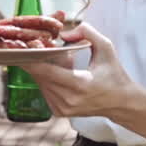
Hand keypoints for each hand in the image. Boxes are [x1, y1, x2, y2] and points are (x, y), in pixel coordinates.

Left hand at [21, 22, 141, 118]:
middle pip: (40, 76)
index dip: (32, 58)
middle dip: (35, 59)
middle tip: (35, 44)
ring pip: (40, 82)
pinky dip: (46, 78)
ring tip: (54, 58)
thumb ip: (87, 33)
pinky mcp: (58, 112)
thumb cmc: (114, 75)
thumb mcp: (106, 48)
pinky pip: (44, 90)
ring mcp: (62, 108)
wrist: (121, 103)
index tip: (25, 46)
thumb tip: (63, 34)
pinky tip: (58, 71)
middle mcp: (68, 100)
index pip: (47, 72)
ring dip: (41, 68)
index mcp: (80, 85)